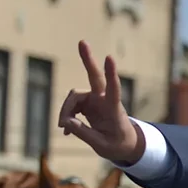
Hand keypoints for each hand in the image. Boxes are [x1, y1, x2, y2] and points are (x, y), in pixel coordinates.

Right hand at [58, 41, 141, 163]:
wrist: (125, 143)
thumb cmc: (118, 144)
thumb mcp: (102, 146)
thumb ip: (84, 134)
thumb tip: (66, 122)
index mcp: (114, 109)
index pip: (114, 89)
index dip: (111, 74)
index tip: (109, 57)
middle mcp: (104, 100)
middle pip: (94, 77)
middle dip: (87, 60)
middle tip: (82, 42)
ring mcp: (96, 100)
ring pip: (74, 98)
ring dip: (66, 111)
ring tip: (63, 128)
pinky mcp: (88, 104)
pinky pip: (72, 106)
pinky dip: (67, 117)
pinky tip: (66, 130)